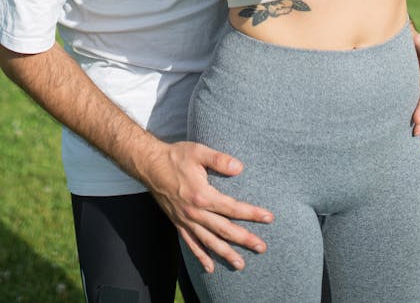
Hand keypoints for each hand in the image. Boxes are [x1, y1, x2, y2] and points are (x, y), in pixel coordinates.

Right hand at [144, 140, 272, 272]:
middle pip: (224, 230)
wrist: (150, 165)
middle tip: (262, 247)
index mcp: (202, 196)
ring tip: (241, 264)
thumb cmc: (176, 157)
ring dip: (226, 253)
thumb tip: (240, 167)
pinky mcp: (178, 223)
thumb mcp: (198, 152)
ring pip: (209, 241)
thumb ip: (219, 159)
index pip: (233, 208)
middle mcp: (195, 213)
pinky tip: (210, 267)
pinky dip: (201, 256)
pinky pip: (191, 244)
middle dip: (244, 239)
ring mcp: (186, 220)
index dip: (252, 213)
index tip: (268, 217)